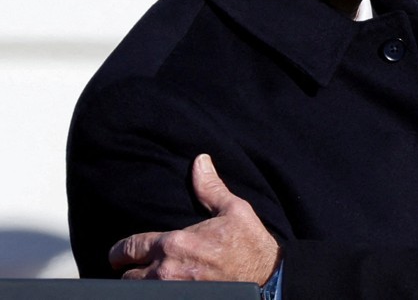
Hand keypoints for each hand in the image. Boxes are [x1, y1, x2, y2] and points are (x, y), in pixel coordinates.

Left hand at [109, 154, 279, 283]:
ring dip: (142, 285)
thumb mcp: (234, 210)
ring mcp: (171, 291)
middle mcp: (166, 271)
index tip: (120, 254)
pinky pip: (153, 299)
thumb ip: (210, 187)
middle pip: (127, 277)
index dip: (120, 252)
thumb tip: (200, 161)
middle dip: (132, 271)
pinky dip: (154, 294)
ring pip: (137, 291)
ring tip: (149, 281)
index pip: (127, 248)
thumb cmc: (250, 244)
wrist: (266, 277)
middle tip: (137, 269)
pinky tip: (165, 288)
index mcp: (174, 243)